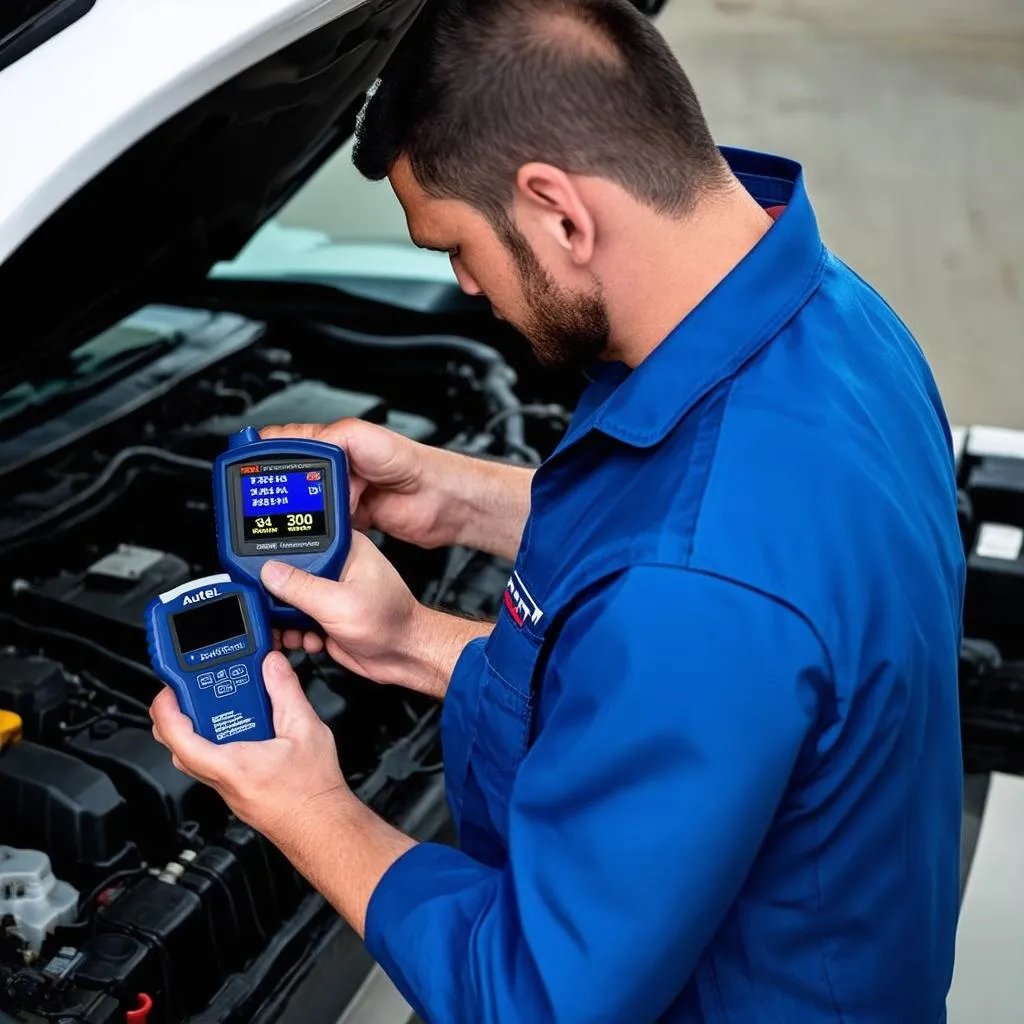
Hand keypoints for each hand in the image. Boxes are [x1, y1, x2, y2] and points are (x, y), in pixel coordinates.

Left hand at [150, 652, 350, 846]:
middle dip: (177, 713)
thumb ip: (285, 690)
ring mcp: (225, 787)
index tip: (169, 688)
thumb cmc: (312, 790)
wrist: (321, 824)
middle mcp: (220, 779)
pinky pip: (210, 763)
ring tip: (217, 703)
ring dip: (196, 727)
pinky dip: (215, 740)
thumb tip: (271, 665)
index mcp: (229, 764)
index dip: (165, 708)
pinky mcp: (234, 789)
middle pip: (176, 745)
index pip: (177, 736)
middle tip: (191, 689)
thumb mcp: (306, 728)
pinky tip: (240, 727)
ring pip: (192, 755)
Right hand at [260, 420, 457, 549]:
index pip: (289, 444)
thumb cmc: (411, 463)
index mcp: (334, 442)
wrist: (440, 500)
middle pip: (294, 480)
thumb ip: (328, 438)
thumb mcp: (364, 437)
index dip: (268, 454)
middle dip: (281, 490)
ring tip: (290, 519)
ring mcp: (346, 495)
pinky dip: (319, 532)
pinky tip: (315, 534)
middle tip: (266, 500)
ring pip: (308, 506)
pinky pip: (326, 528)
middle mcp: (338, 467)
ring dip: (301, 514)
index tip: (250, 467)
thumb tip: (298, 449)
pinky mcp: (355, 520)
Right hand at [263, 532, 485, 696]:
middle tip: (275, 611)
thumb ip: (302, 588)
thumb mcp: (341, 604)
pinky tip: (308, 640)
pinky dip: (295, 633)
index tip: (260, 575)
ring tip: (295, 630)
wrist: (405, 657)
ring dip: (285, 620)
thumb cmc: (391, 623)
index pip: (298, 541)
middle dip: (278, 597)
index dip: (276, 556)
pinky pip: (296, 620)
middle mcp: (335, 565)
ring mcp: (329, 591)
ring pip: (288, 600)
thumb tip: (269, 572)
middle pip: (288, 573)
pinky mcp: (325, 615)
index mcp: (344, 547)